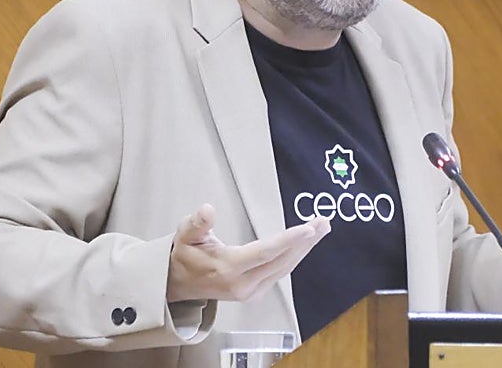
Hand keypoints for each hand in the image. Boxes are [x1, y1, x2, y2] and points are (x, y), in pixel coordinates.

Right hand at [166, 203, 329, 303]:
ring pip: (284, 269)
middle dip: (304, 242)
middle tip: (323, 223)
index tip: (308, 229)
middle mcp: (243, 285)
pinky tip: (305, 245)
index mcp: (228, 269)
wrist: (178, 284)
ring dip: (304, 249)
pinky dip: (295, 257)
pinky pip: (280, 273)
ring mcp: (250, 292)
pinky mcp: (255, 293)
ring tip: (322, 229)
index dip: (288, 240)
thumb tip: (207, 210)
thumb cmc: (184, 255)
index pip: (265, 252)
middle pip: (281, 261)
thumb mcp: (185, 234)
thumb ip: (197, 223)